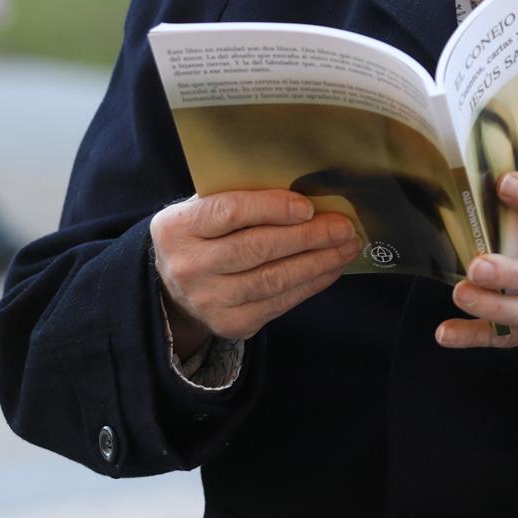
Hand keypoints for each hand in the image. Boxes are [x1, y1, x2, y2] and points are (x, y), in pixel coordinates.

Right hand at [151, 190, 359, 359]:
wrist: (171, 288)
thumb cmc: (199, 236)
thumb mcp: (201, 210)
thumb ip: (237, 198)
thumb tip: (303, 192)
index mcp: (177, 228)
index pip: (230, 213)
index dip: (272, 208)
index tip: (308, 206)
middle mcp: (189, 267)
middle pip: (257, 248)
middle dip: (308, 236)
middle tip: (343, 226)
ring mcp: (209, 300)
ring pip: (273, 279)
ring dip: (318, 262)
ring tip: (345, 246)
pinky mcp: (231, 324)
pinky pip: (279, 302)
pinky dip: (311, 284)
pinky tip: (330, 268)